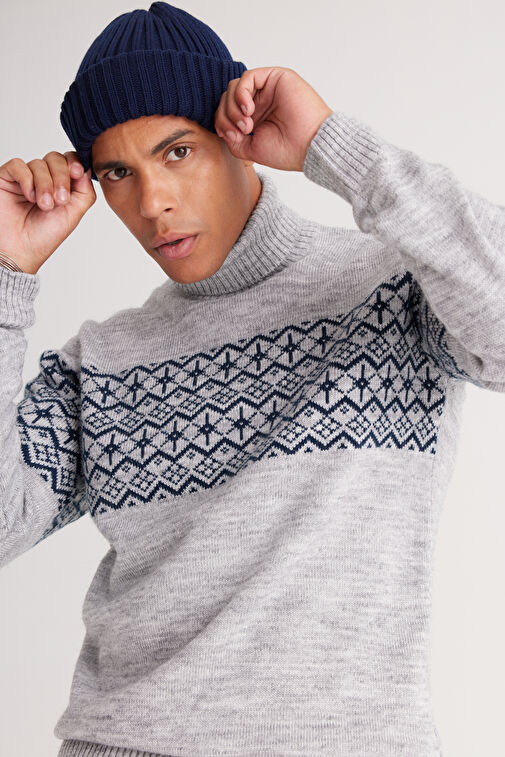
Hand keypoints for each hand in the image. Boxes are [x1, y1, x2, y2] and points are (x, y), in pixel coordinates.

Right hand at [0, 151, 96, 273]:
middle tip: (60, 200)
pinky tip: (29, 197)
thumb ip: (85, 192)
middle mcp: (44, 180)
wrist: (20, 251)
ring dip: (45, 185)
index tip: (77, 173)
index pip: (70, 161)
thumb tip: (86, 169)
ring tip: (44, 206)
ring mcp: (25, 178)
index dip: (75, 163)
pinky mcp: (7, 178)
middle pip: (56, 158)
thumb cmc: (43, 237)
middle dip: (61, 177)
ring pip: (39, 163)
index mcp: (61, 186)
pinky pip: (18, 165)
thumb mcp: (74, 214)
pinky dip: (27, 179)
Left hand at [214, 66, 332, 171]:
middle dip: (226, 116)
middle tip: (242, 131)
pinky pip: (247, 78)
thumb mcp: (250, 149)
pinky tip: (249, 110)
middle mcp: (260, 102)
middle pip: (227, 98)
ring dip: (233, 107)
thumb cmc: (287, 151)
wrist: (309, 147)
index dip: (222, 122)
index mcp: (255, 119)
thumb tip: (221, 126)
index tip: (232, 136)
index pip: (226, 112)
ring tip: (247, 124)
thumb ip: (232, 138)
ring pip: (234, 87)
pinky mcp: (275, 78)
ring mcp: (267, 89)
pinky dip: (241, 93)